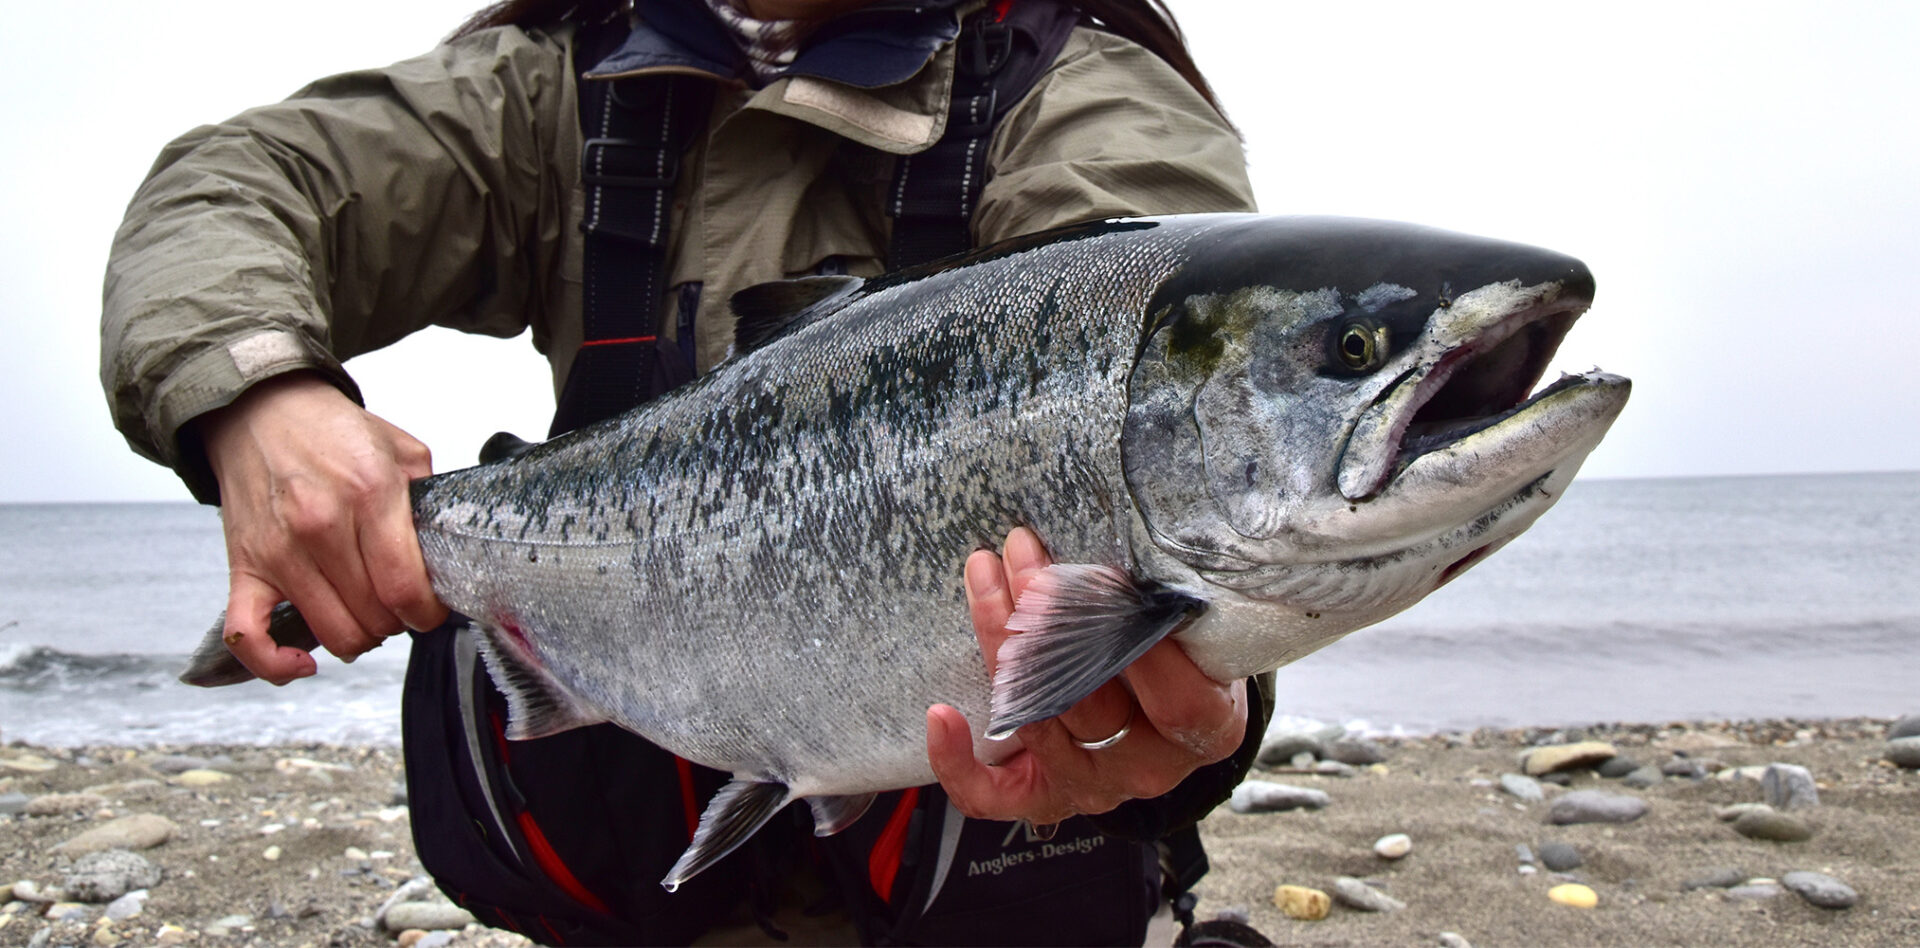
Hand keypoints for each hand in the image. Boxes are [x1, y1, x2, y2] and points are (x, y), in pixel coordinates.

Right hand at [194, 372, 446, 683]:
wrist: (261, 412)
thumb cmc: (334, 434)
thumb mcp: (403, 451)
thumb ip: (429, 504)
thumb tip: (448, 558)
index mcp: (369, 494)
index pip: (406, 588)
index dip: (428, 614)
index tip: (430, 610)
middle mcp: (321, 525)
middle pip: (374, 618)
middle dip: (397, 622)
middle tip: (397, 603)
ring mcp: (278, 550)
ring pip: (333, 634)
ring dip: (358, 636)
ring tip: (365, 613)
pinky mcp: (244, 568)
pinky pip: (248, 637)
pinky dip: (275, 663)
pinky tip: (303, 662)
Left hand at [926, 528, 1247, 824]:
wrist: (1170, 722)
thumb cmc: (1186, 659)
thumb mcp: (1203, 634)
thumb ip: (1170, 607)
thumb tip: (1128, 543)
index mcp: (1206, 729)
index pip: (1176, 701)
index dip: (1136, 644)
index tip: (1102, 577)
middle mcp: (1149, 767)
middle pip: (1089, 705)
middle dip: (1048, 623)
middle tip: (1024, 556)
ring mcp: (1094, 787)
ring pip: (1036, 726)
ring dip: (1000, 646)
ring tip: (985, 576)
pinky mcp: (1044, 799)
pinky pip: (992, 797)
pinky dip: (958, 761)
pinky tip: (941, 714)